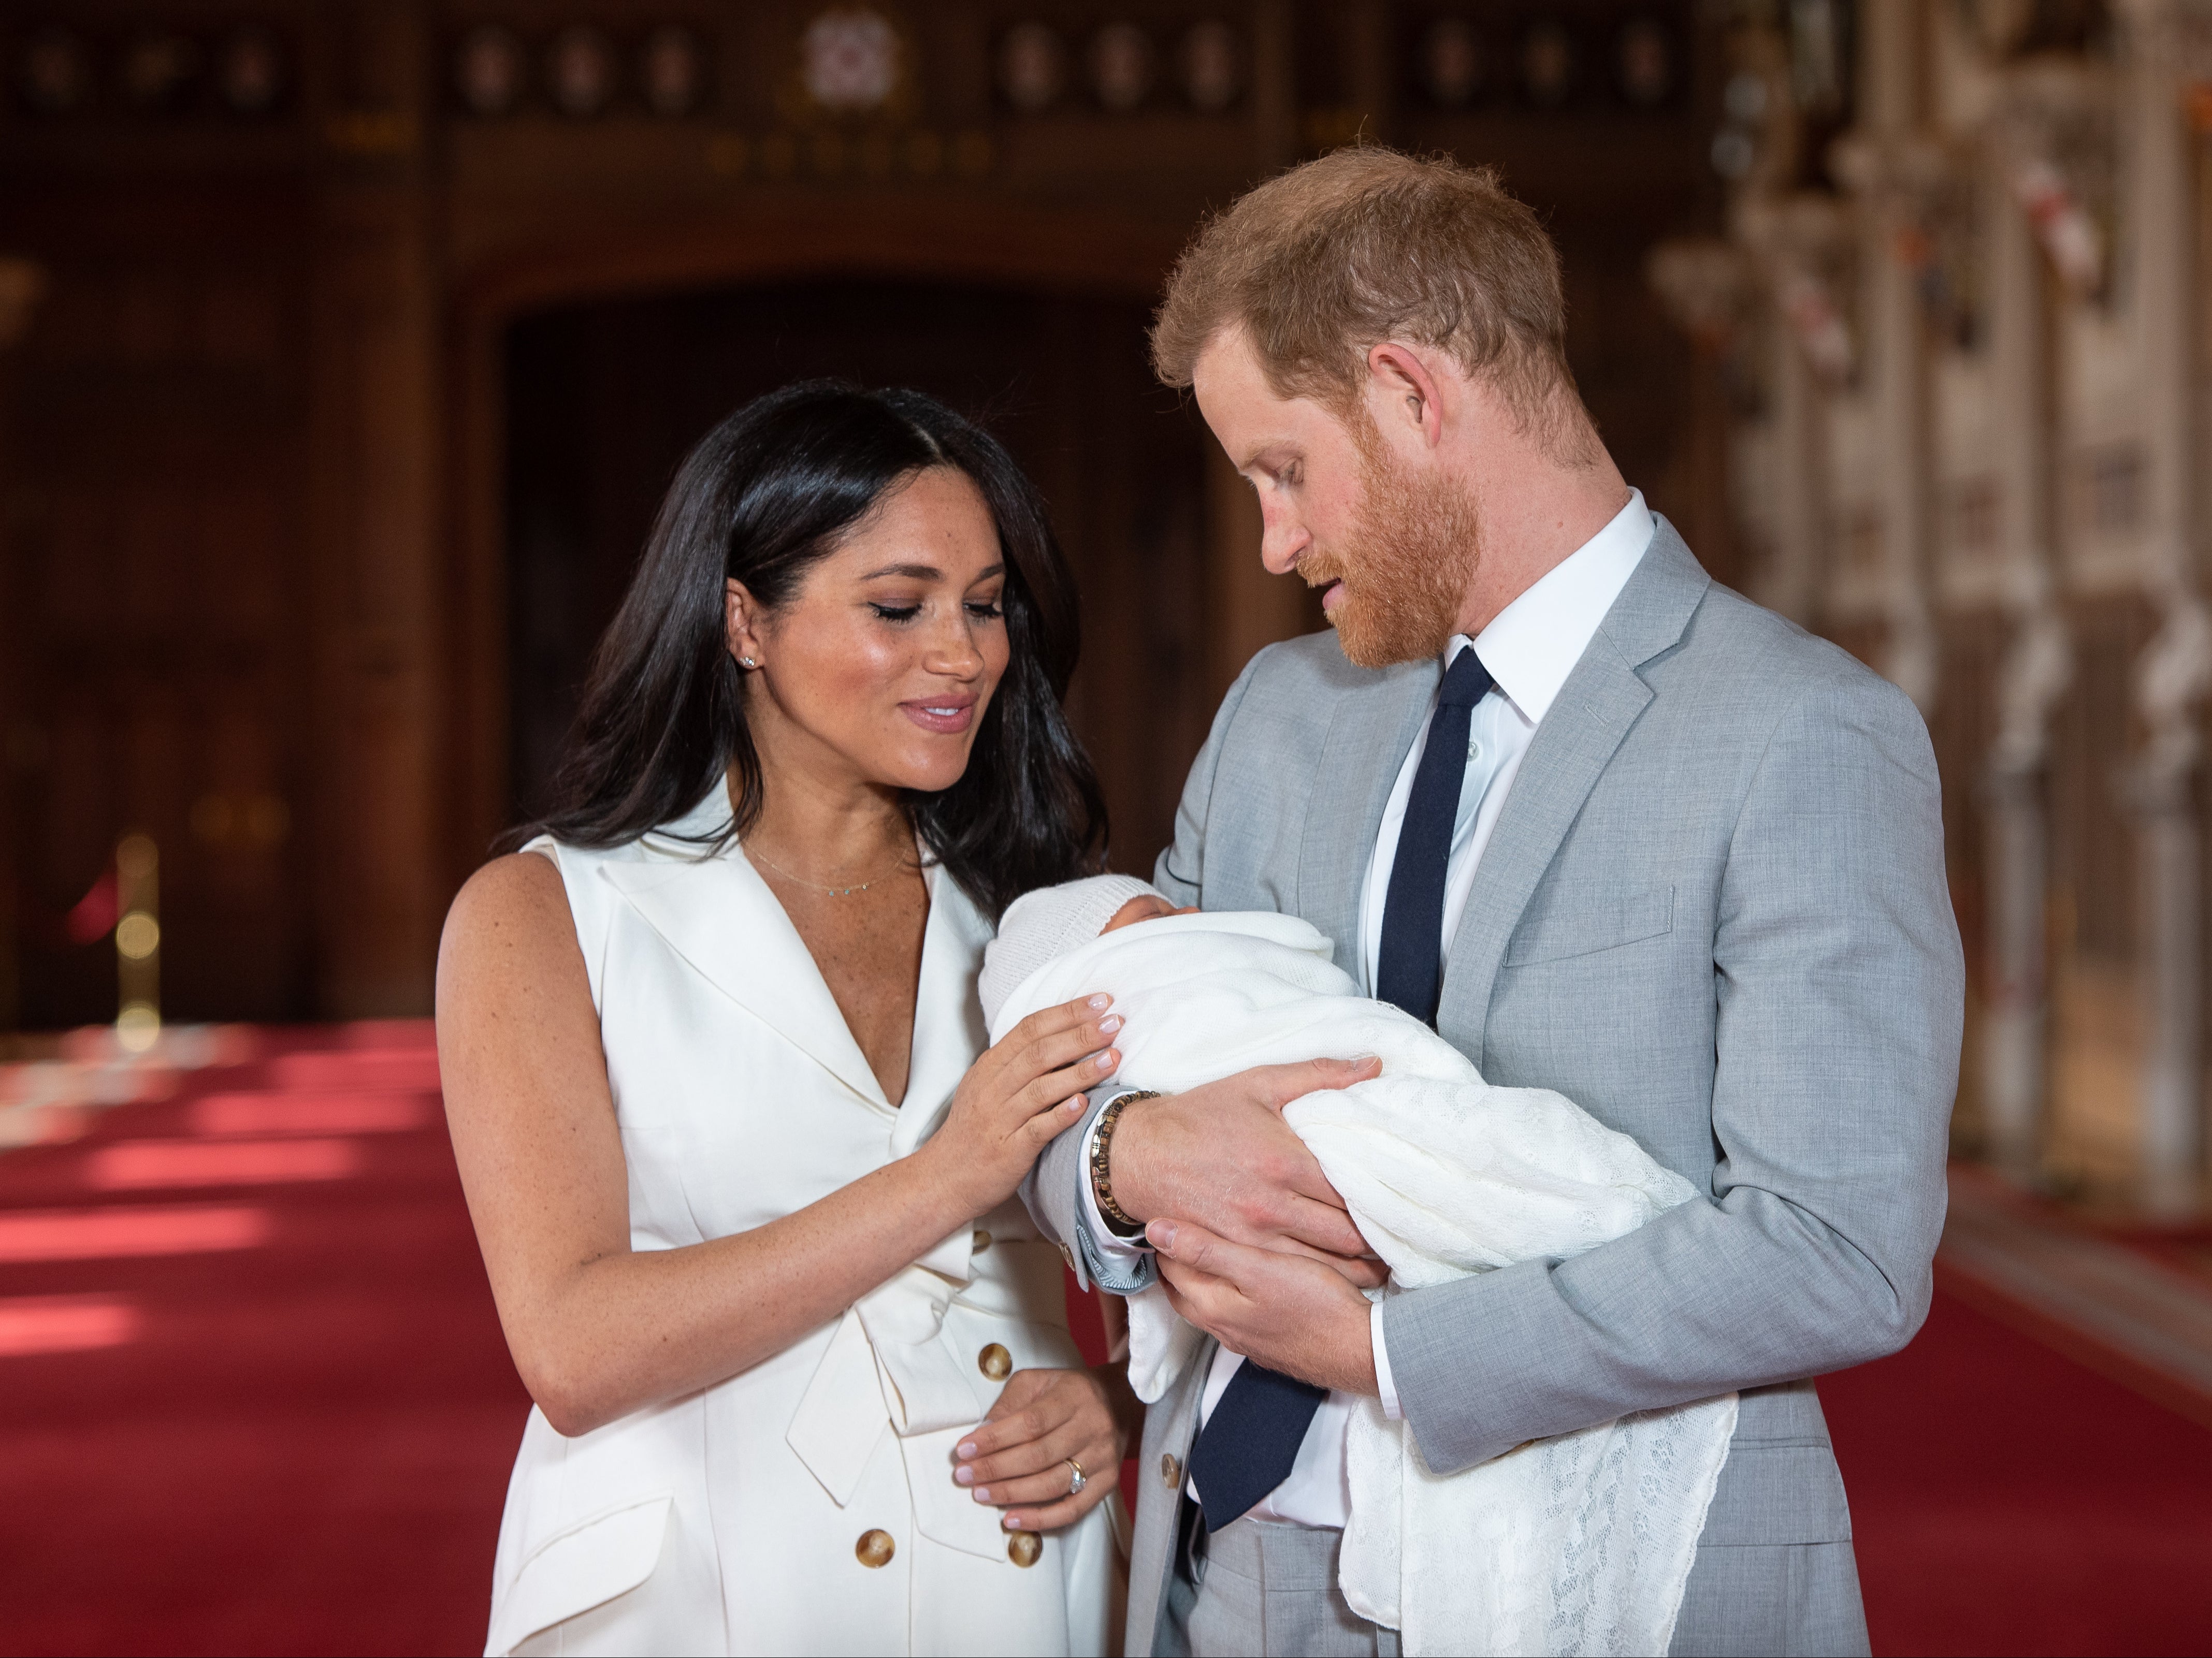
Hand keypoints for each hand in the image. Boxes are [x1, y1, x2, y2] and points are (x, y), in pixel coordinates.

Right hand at [924, 997, 1122, 1215]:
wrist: (944, 1178)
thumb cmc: (974, 1130)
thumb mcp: (987, 1086)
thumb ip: (1018, 1062)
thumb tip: (1066, 1036)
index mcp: (989, 1067)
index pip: (1030, 1028)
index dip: (1067, 1012)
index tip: (1101, 1001)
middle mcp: (992, 1088)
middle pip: (1039, 1053)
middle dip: (1081, 1034)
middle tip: (1116, 1022)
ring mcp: (1000, 1119)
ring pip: (1042, 1088)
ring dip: (1081, 1071)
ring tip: (1114, 1058)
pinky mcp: (1008, 1151)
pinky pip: (1037, 1129)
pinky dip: (1061, 1114)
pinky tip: (1085, 1104)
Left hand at [953, 1365, 1133, 1531]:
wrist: (1121, 1401)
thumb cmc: (1068, 1391)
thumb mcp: (1038, 1381)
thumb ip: (1010, 1403)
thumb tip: (982, 1433)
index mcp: (1074, 1397)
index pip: (1030, 1423)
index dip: (995, 1439)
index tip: (963, 1450)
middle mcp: (1092, 1427)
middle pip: (1039, 1456)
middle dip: (996, 1469)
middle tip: (964, 1476)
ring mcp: (1103, 1458)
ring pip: (1053, 1485)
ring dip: (1011, 1494)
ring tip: (981, 1495)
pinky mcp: (1108, 1482)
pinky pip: (1073, 1509)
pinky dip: (1041, 1519)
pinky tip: (1012, 1519)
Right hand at [1110, 1058, 1386, 1285]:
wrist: (1137, 1154)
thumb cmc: (1199, 1115)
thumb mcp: (1259, 1083)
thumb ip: (1320, 1075)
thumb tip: (1373, 1064)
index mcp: (1286, 1161)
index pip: (1354, 1190)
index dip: (1386, 1201)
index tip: (1408, 1203)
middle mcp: (1273, 1204)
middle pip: (1347, 1235)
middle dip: (1381, 1242)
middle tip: (1405, 1241)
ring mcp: (1253, 1235)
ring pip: (1324, 1265)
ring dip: (1359, 1269)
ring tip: (1385, 1266)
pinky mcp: (1235, 1253)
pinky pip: (1289, 1275)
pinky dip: (1321, 1280)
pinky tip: (1342, 1281)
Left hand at [1149, 1218, 1379, 1393]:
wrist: (1362, 1351)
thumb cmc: (1314, 1303)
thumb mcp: (1258, 1267)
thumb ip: (1206, 1250)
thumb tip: (1156, 1230)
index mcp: (1213, 1306)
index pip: (1171, 1269)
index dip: (1165, 1239)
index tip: (1163, 1213)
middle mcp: (1223, 1328)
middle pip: (1183, 1291)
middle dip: (1174, 1262)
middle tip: (1175, 1230)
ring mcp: (1246, 1340)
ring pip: (1208, 1305)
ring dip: (1199, 1280)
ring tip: (1203, 1251)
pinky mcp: (1269, 1344)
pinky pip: (1234, 1316)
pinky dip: (1226, 1295)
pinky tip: (1242, 1284)